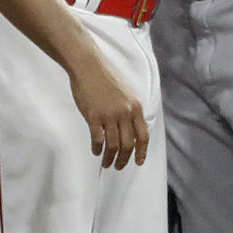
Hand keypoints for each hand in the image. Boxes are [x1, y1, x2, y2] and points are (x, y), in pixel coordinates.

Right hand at [69, 55, 148, 169]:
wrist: (88, 66)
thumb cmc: (105, 77)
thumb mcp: (126, 93)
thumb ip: (131, 110)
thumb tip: (130, 128)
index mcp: (136, 107)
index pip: (143, 135)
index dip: (142, 152)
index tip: (138, 161)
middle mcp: (125, 113)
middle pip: (128, 144)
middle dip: (124, 159)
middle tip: (118, 166)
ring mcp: (109, 115)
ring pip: (113, 145)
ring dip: (110, 158)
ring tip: (106, 163)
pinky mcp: (94, 116)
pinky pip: (98, 139)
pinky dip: (97, 149)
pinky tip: (96, 151)